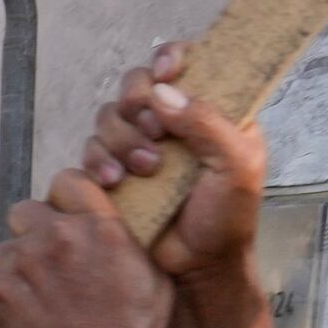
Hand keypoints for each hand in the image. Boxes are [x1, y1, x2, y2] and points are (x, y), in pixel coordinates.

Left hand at [0, 167, 176, 327]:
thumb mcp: (153, 281)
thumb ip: (130, 245)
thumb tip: (116, 228)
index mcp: (99, 228)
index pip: (69, 181)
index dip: (64, 197)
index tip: (65, 214)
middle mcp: (58, 237)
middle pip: (26, 210)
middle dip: (32, 230)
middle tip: (45, 259)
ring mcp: (24, 263)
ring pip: (5, 249)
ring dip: (15, 268)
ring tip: (35, 297)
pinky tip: (20, 315)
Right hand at [78, 44, 270, 314]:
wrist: (197, 268)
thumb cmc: (227, 218)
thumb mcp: (236, 166)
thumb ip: (207, 123)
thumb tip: (163, 92)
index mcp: (210, 111)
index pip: (185, 63)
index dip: (169, 59)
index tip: (166, 72)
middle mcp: (173, 122)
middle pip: (136, 84)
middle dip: (139, 105)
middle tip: (156, 132)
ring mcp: (140, 145)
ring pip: (110, 116)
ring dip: (123, 139)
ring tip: (146, 170)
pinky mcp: (114, 171)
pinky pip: (92, 150)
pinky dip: (99, 162)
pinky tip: (116, 183)